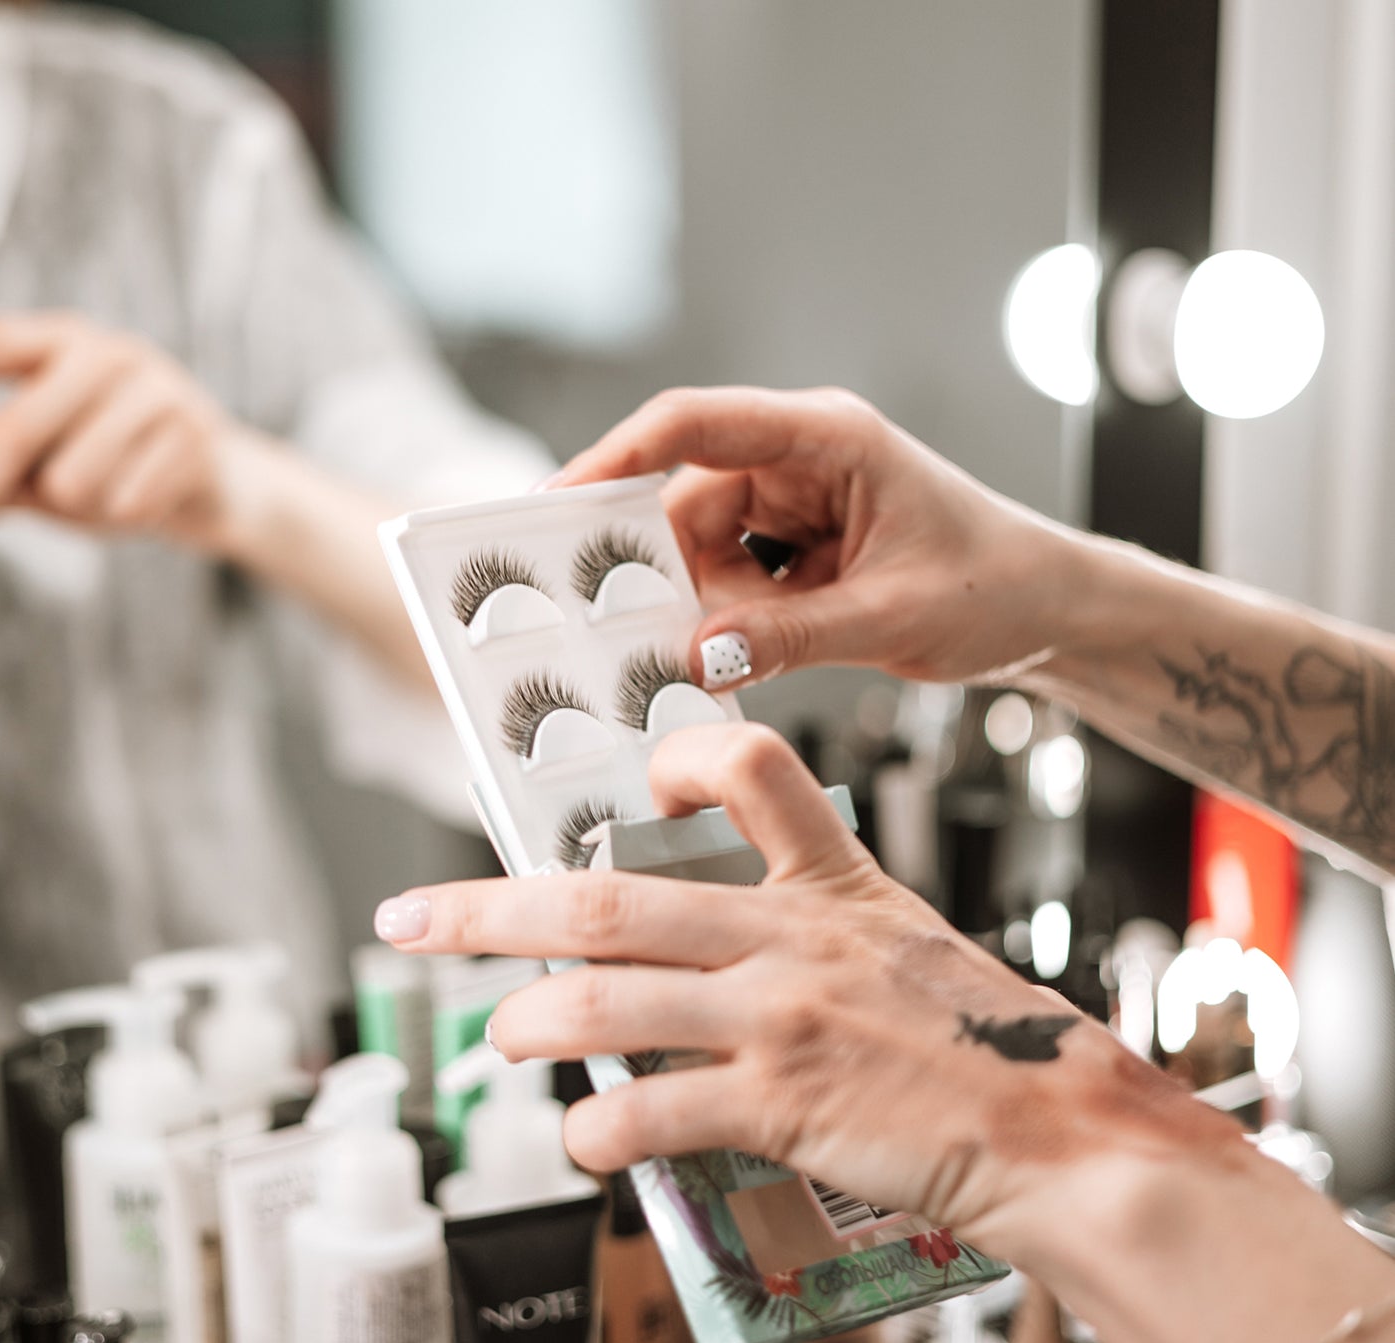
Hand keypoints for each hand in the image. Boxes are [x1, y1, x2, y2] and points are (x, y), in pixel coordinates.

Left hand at [0, 311, 233, 560]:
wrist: (227, 487)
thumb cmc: (122, 470)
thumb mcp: (47, 464)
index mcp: (59, 342)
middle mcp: (106, 352)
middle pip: (14, 426)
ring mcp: (157, 389)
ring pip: (73, 477)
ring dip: (79, 509)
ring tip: (108, 498)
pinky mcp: (195, 435)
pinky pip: (128, 501)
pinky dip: (127, 518)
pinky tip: (151, 500)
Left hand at [372, 722, 1237, 1261]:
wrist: (1068, 1132)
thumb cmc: (994, 1046)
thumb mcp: (905, 952)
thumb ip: (812, 935)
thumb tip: (709, 956)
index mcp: (832, 884)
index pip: (752, 769)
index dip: (676, 762)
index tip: (625, 786)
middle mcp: (792, 938)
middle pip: (610, 901)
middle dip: (492, 909)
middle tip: (417, 916)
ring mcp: (783, 1018)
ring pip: (609, 999)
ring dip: (530, 1020)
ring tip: (496, 1036)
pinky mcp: (785, 1104)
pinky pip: (657, 1111)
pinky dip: (602, 1128)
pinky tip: (585, 1138)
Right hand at [555, 386, 1085, 690]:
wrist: (1048, 610)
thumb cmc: (996, 584)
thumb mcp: (891, 615)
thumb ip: (790, 636)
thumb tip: (697, 653)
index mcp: (829, 438)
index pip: (697, 423)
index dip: (617, 457)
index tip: (557, 502)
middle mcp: (802, 459)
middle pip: (687, 501)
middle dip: (663, 569)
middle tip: (635, 631)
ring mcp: (796, 503)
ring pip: (703, 549)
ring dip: (705, 606)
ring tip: (728, 656)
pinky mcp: (796, 546)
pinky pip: (730, 579)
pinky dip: (727, 620)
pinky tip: (744, 653)